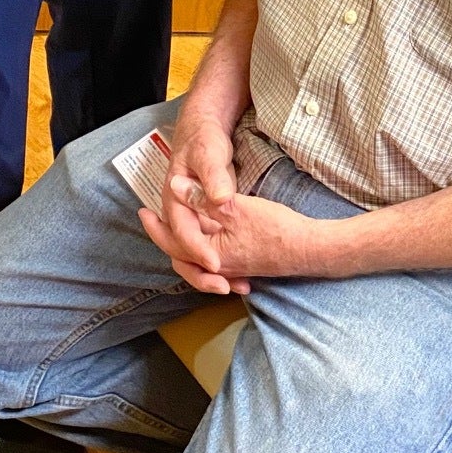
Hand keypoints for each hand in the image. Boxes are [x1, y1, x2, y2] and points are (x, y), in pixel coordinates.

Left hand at [139, 190, 324, 294]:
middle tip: (151, 218)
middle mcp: (217, 266)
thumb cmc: (274, 228)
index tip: (144, 209)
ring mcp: (231, 267)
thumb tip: (174, 185)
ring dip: (183, 243)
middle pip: (181, 255)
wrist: (308, 248)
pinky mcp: (243, 262)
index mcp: (210, 254)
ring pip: (196, 258)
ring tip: (175, 225)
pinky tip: (207, 236)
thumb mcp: (235, 208)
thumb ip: (202, 199)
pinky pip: (213, 258)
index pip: (173, 242)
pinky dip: (203, 249)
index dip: (156, 225)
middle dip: (165, 236)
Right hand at [157, 103, 237, 278]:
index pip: (183, 233)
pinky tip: (241, 273)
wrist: (201, 131)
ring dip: (211, 273)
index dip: (199, 251)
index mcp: (174, 200)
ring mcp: (190, 218)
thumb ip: (212, 179)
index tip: (218, 265)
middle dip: (202, 273)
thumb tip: (217, 198)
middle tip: (225, 287)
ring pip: (194, 255)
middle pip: (182, 253)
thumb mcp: (209, 156)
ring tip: (237, 286)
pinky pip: (206, 248)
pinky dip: (219, 263)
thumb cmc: (203, 142)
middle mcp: (178, 213)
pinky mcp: (203, 219)